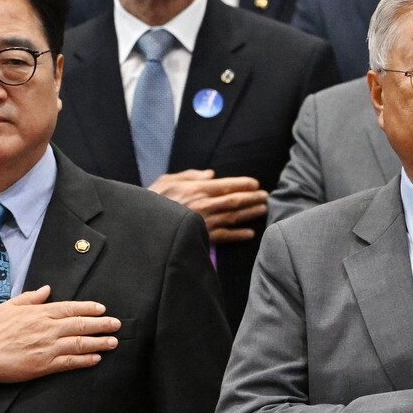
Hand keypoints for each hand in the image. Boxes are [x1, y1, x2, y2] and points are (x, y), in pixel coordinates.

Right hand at [0, 285, 119, 383]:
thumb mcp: (8, 307)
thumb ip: (30, 298)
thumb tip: (46, 289)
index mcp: (38, 313)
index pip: (70, 308)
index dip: (89, 308)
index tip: (102, 309)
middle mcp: (47, 329)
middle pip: (80, 324)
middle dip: (102, 324)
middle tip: (116, 325)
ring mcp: (47, 348)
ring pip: (80, 343)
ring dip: (99, 342)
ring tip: (113, 342)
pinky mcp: (44, 366)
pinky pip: (70, 363)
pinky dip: (85, 360)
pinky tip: (96, 359)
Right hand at [147, 169, 267, 242]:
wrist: (146, 225)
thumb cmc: (154, 200)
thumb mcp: (168, 180)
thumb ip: (191, 175)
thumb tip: (211, 174)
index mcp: (198, 189)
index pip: (227, 185)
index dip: (243, 184)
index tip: (255, 183)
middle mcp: (205, 205)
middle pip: (235, 201)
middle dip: (252, 197)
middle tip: (265, 196)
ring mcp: (206, 222)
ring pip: (234, 217)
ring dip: (250, 213)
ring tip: (263, 209)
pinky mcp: (204, 237)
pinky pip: (226, 236)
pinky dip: (239, 235)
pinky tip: (250, 233)